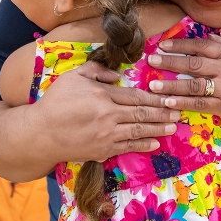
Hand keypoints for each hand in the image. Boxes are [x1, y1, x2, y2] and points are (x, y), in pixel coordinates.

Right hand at [32, 61, 180, 162]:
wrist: (41, 133)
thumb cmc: (55, 102)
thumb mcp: (73, 77)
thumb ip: (95, 70)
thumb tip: (116, 75)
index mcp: (103, 95)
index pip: (136, 96)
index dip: (155, 97)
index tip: (169, 97)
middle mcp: (109, 116)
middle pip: (142, 114)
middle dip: (163, 112)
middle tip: (179, 111)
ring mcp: (107, 135)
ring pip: (139, 131)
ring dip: (159, 128)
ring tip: (173, 126)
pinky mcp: (103, 150)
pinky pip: (128, 147)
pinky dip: (143, 145)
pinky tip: (155, 143)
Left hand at [146, 33, 220, 125]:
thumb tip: (210, 34)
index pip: (201, 45)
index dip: (181, 45)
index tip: (162, 45)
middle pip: (194, 63)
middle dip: (170, 61)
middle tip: (151, 60)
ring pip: (193, 84)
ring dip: (171, 84)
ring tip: (153, 85)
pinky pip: (199, 103)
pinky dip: (183, 103)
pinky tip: (168, 102)